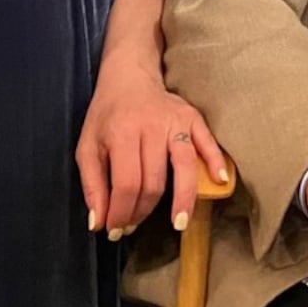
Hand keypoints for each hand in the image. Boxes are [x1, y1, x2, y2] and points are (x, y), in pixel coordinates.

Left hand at [75, 60, 226, 239]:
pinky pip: (208, 142)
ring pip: (184, 166)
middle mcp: (151, 127)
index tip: (114, 230)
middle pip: (154, 181)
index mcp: (122, 133)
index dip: (121, 212)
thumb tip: (98, 223)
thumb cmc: (106, 115)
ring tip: (179, 223)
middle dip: (143, 211)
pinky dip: (216, 161)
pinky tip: (220, 181)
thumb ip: (92, 185)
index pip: (126, 183)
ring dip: (183, 199)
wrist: (130, 76)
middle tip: (133, 226)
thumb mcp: (87, 147)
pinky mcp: (193, 117)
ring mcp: (176, 122)